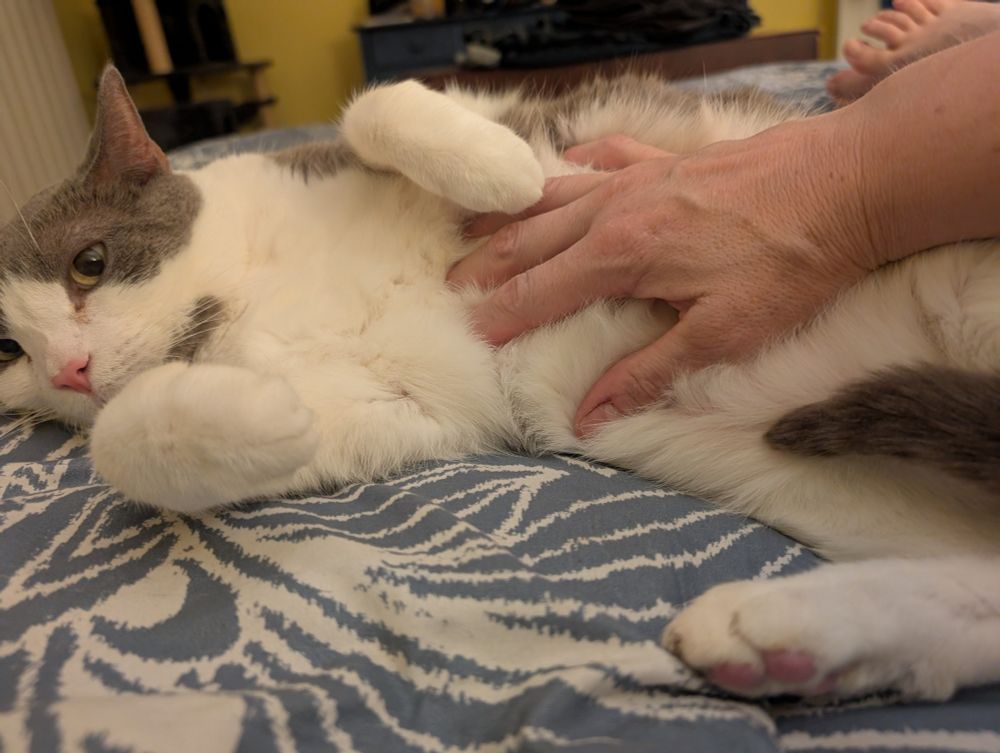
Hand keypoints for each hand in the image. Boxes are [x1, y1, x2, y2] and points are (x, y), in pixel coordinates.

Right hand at [449, 123, 875, 437]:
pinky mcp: (668, 159)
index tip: (469, 334)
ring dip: (513, 216)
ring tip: (475, 225)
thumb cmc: (789, 263)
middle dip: (488, 264)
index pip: (539, 292)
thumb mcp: (721, 334)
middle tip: (451, 282)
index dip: (501, 316)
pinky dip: (574, 164)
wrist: (846, 183)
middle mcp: (615, 210)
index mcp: (620, 256)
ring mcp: (639, 177)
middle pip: (533, 239)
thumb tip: (587, 418)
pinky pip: (604, 157)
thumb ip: (647, 374)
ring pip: (555, 196)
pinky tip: (565, 167)